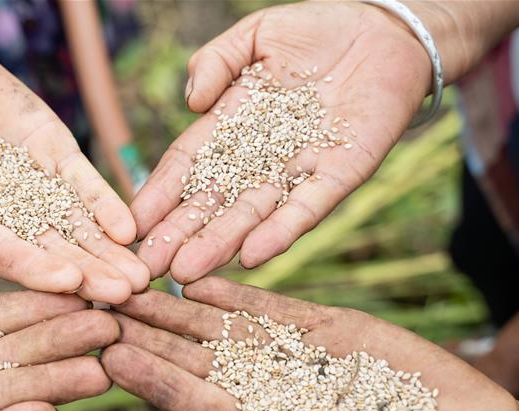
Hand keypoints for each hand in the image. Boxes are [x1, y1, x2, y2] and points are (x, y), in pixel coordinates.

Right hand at [0, 17, 148, 302]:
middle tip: (126, 293)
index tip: (70, 283)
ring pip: (78, 226)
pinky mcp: (58, 156)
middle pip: (55, 253)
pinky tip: (129, 229)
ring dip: (108, 251)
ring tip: (140, 275)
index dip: (39, 271)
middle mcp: (11, 220)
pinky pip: (86, 185)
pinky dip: (107, 206)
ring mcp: (38, 190)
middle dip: (91, 274)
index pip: (11, 259)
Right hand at [131, 2, 432, 281]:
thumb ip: (217, 60)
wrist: (387, 31)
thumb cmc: (318, 30)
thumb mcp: (256, 34)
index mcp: (232, 126)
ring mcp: (298, 170)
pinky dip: (281, 231)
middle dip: (179, 235)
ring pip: (252, 213)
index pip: (187, 166)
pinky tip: (253, 256)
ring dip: (219, 243)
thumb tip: (192, 103)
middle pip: (212, 202)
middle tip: (147, 269)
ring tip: (187, 273)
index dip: (159, 194)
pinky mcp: (340, 175)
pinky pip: (307, 207)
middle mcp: (260, 157)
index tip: (130, 226)